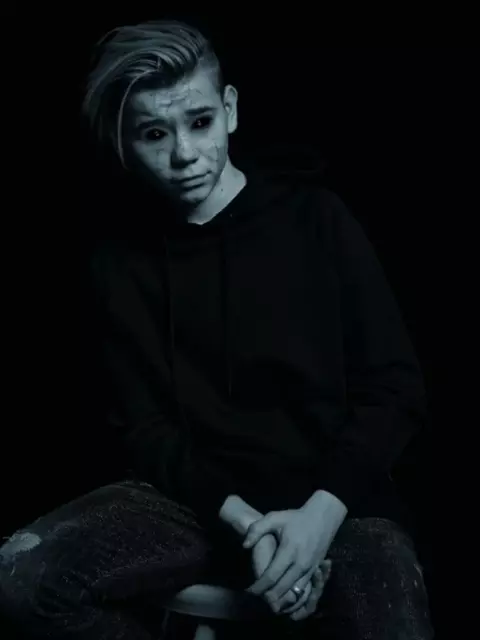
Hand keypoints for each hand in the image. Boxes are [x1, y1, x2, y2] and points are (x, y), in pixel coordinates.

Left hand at [242, 490, 346, 610]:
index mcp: (289, 550)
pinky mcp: (315, 571)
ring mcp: (310, 569)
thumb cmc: (295, 518)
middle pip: (282, 588)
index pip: (272, 575)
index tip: (249, 591)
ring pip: (294, 592)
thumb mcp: (275, 517)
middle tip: (256, 598)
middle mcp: (301, 563)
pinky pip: (303, 589)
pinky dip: (293, 595)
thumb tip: (244, 545)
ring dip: (281, 598)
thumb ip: (257, 529)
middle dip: (268, 596)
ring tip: (267, 600)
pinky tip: (283, 595)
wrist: (322, 518)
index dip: (259, 586)